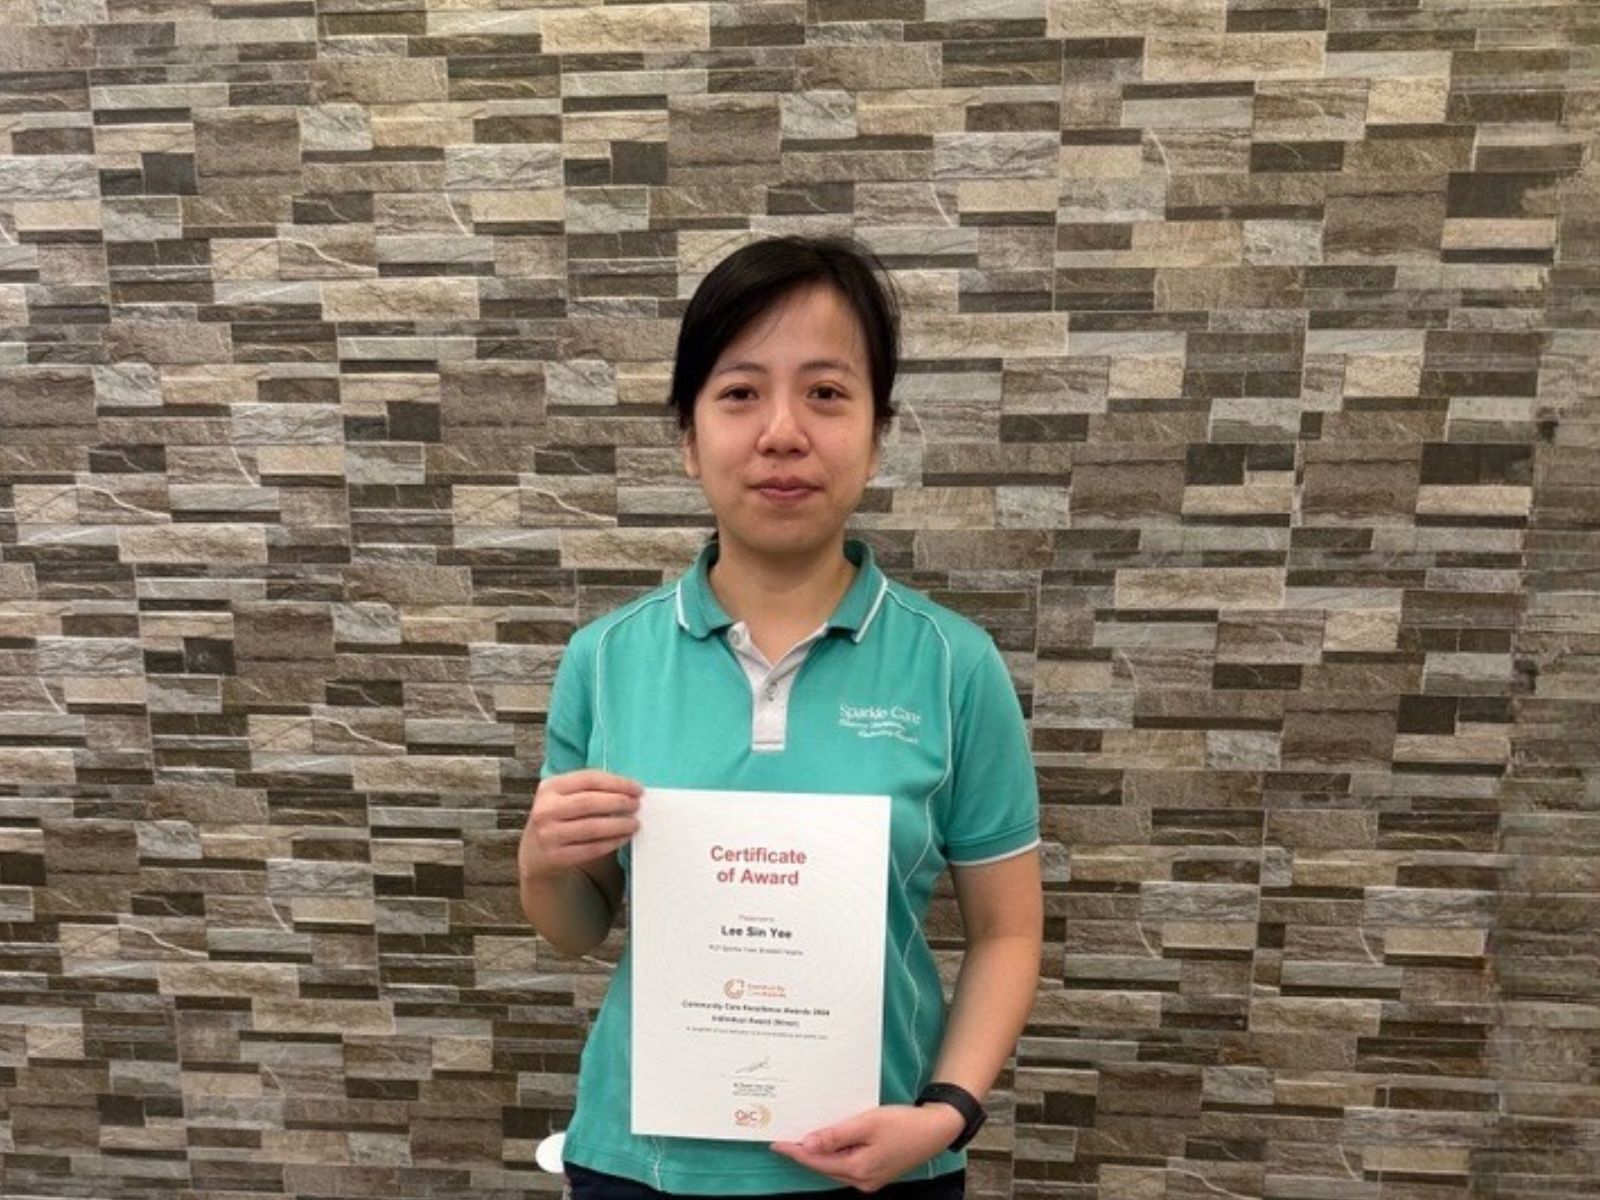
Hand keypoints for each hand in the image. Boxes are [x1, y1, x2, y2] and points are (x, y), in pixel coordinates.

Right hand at [519, 769, 640, 875]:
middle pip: (590, 802)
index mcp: (549, 787)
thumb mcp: (562, 797)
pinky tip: (623, 838)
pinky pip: (591, 849)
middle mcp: (545, 810)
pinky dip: (612, 842)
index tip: (636, 788)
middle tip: (636, 805)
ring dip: (619, 824)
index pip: (588, 779)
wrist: (535, 853)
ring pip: (592, 827)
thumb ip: (589, 790)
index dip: (617, 783)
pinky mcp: (556, 856)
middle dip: (619, 802)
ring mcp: (549, 834)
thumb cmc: (558, 819)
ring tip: (634, 823)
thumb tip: (628, 791)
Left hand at [770, 1104, 963, 1192]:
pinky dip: (835, 1154)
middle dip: (805, 1154)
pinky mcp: (876, 1172)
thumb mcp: (867, 1123)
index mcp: (858, 1170)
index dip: (796, 1152)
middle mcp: (862, 1180)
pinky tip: (830, 1141)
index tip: (776, 1144)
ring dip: (819, 1154)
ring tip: (802, 1138)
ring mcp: (870, 1179)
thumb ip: (835, 1135)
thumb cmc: (903, 1124)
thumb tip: (808, 1144)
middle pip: (824, 1167)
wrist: (935, 1130)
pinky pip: (847, 1165)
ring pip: (835, 1167)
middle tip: (785, 1139)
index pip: (817, 1161)